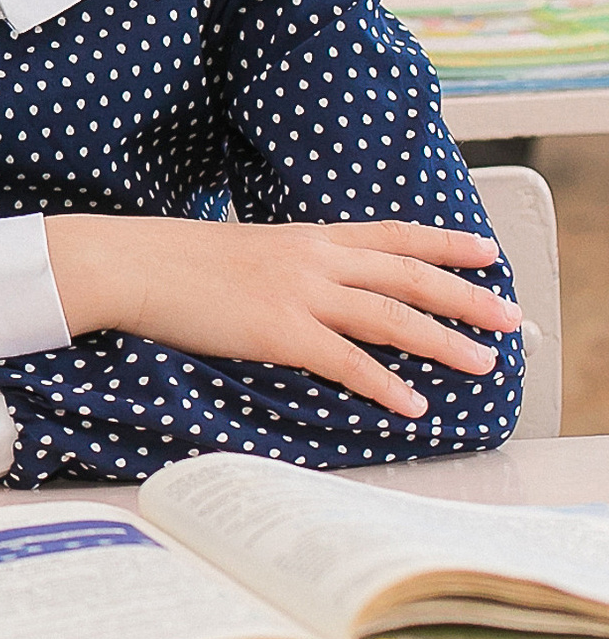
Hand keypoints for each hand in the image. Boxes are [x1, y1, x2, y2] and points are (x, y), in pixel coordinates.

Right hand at [46, 216, 517, 418]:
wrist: (128, 263)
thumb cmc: (170, 258)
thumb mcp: (240, 248)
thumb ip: (281, 263)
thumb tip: (305, 285)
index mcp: (302, 235)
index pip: (391, 235)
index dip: (443, 242)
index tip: (485, 251)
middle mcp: (311, 258)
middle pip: (407, 275)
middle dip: (465, 297)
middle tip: (510, 317)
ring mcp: (297, 293)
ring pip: (392, 317)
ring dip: (444, 341)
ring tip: (484, 363)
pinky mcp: (279, 331)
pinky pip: (348, 362)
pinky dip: (386, 384)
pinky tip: (412, 403)